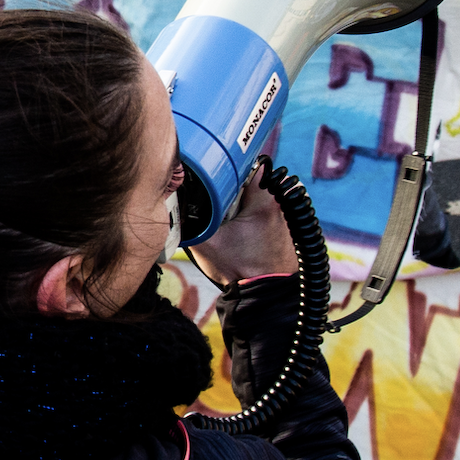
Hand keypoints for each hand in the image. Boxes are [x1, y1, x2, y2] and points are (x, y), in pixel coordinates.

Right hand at [189, 170, 301, 287]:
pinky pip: (268, 208)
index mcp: (263, 202)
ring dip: (246, 199)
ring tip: (233, 217)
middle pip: (253, 177)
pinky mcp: (288, 226)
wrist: (264, 296)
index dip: (227, 167)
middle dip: (235, 186)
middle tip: (221, 203)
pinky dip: (255, 213)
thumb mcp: (206, 244)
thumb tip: (171, 203)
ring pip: (261, 192)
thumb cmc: (239, 272)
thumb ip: (188, 221)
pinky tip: (245, 230)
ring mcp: (287, 215)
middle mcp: (280, 204)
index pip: (248, 163)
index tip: (216, 179)